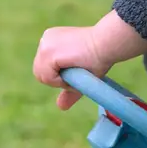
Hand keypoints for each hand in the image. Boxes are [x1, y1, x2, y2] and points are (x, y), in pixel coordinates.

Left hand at [32, 11, 146, 109]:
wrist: (106, 44)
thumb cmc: (99, 56)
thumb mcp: (79, 74)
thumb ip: (68, 88)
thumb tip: (60, 107)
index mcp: (51, 41)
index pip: (45, 68)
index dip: (60, 76)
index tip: (77, 68)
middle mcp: (45, 40)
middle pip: (40, 73)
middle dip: (58, 79)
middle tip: (76, 72)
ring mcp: (45, 44)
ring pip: (43, 76)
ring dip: (60, 81)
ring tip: (76, 71)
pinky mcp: (48, 52)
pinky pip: (47, 77)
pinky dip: (60, 80)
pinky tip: (74, 69)